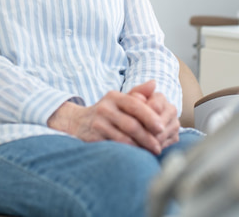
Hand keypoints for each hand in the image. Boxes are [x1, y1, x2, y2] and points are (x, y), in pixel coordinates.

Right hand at [47, 87, 164, 154]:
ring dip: (139, 147)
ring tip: (151, 152)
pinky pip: (114, 147)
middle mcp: (105, 108)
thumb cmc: (106, 111)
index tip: (162, 128)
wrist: (77, 122)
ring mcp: (98, 124)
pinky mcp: (93, 138)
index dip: (150, 117)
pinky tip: (136, 156)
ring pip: (123, 138)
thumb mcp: (119, 99)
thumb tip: (154, 83)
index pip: (135, 105)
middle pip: (131, 124)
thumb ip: (138, 92)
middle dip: (147, 137)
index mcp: (114, 97)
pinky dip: (127, 152)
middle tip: (158, 146)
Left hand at [128, 81, 179, 149]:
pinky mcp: (175, 137)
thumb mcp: (129, 100)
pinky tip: (140, 149)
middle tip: (128, 137)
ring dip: (146, 142)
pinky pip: (164, 145)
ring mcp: (175, 124)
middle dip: (143, 131)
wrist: (134, 123)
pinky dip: (151, 149)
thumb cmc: (129, 111)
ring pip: (161, 136)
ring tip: (132, 145)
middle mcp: (171, 109)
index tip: (127, 120)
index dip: (140, 116)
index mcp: (160, 98)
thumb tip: (153, 83)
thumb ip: (138, 91)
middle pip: (159, 124)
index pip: (154, 107)